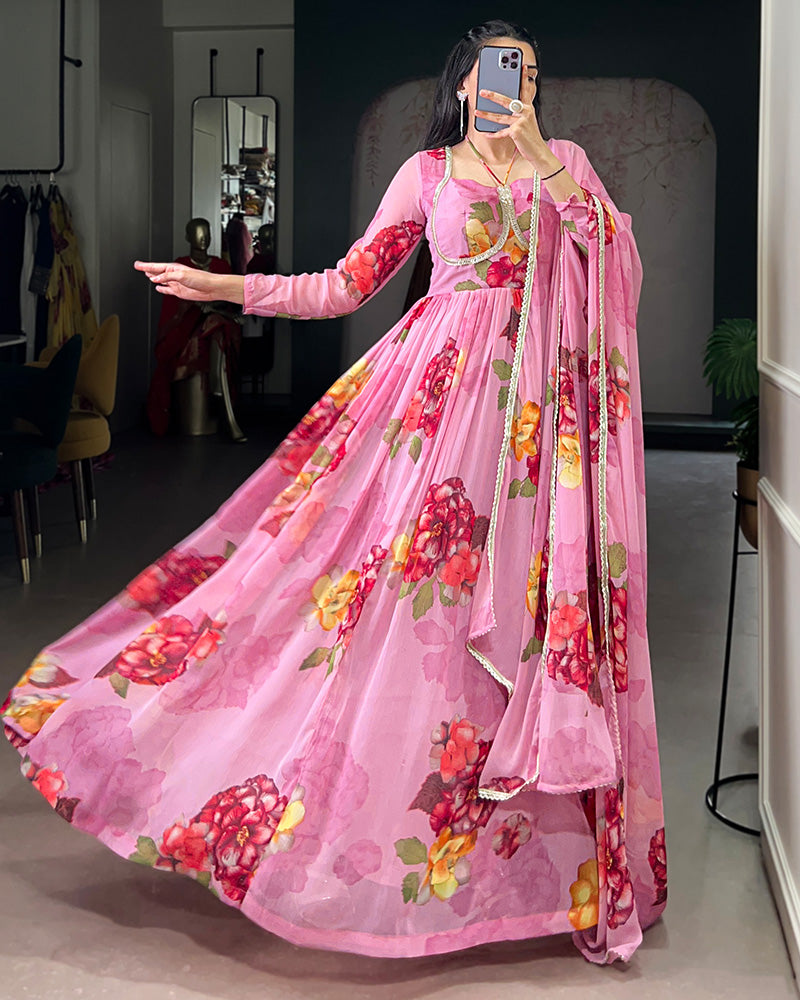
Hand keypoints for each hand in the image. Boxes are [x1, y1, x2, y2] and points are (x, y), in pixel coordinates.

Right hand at [134, 261, 243, 303]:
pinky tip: (157, 288)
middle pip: (156, 272)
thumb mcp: (182, 275)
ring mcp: (175, 283)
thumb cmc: (201, 278)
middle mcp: (173, 275)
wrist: (211, 288)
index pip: (155, 266)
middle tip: (137, 266)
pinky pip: (167, 290)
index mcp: (173, 268)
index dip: (145, 265)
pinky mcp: (179, 291)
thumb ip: (167, 276)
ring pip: (160, 280)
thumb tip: (155, 279)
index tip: (137, 264)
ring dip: (153, 278)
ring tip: (146, 275)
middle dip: (147, 269)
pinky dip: (161, 289)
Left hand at [474, 82, 584, 202]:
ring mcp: (520, 121)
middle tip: (483, 91)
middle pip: (506, 101)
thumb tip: (502, 109)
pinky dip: (492, 134)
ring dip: (486, 115)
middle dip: (493, 95)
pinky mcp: (516, 131)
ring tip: (476, 111)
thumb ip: (517, 113)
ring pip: (499, 117)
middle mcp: (525, 112)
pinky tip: (485, 133)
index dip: (523, 77)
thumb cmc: (530, 137)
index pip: (524, 90)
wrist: (538, 151)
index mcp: (528, 108)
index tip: (521, 66)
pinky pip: (500, 132)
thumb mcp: (527, 122)